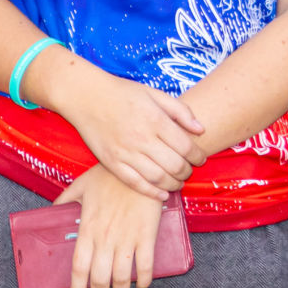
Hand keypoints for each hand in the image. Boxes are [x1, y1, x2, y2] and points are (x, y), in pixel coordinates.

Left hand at [53, 165, 165, 287]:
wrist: (142, 166)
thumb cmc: (111, 175)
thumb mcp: (81, 185)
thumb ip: (65, 199)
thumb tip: (52, 209)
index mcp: (87, 229)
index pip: (79, 268)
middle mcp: (105, 238)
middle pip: (100, 277)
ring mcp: (128, 238)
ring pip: (122, 277)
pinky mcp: (148, 234)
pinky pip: (146, 266)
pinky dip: (144, 280)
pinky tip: (143, 285)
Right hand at [59, 72, 207, 198]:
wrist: (87, 96)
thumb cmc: (124, 93)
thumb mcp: (156, 94)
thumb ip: (181, 111)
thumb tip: (201, 129)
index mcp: (156, 120)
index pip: (185, 146)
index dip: (198, 156)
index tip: (201, 159)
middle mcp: (142, 138)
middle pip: (174, 165)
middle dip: (187, 172)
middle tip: (190, 171)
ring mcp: (125, 152)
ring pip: (157, 178)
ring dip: (173, 184)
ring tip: (179, 182)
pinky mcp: (111, 162)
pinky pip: (135, 183)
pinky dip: (151, 192)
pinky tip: (162, 194)